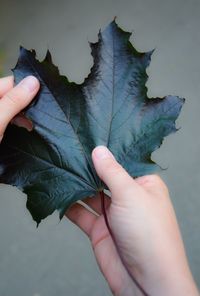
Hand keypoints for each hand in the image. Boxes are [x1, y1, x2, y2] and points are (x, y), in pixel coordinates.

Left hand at [0, 75, 39, 141]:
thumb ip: (13, 101)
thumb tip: (33, 82)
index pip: (11, 82)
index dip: (28, 87)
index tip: (44, 97)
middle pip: (12, 95)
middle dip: (27, 103)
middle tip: (41, 115)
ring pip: (12, 108)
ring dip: (24, 115)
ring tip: (32, 125)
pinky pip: (9, 118)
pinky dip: (18, 122)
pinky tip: (25, 129)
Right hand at [66, 146, 198, 295]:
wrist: (145, 281)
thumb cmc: (150, 235)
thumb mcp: (131, 195)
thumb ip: (112, 172)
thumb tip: (99, 150)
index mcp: (144, 184)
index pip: (123, 162)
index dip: (107, 152)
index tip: (90, 138)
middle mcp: (128, 197)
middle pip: (104, 177)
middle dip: (89, 167)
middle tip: (70, 151)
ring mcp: (113, 213)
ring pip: (90, 194)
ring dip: (77, 185)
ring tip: (62, 168)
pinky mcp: (99, 228)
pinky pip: (81, 213)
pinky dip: (70, 205)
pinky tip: (59, 194)